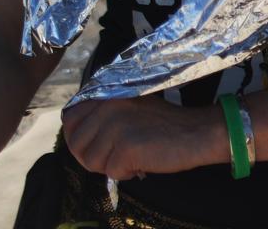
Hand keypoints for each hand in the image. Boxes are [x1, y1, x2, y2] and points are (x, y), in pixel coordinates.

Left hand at [62, 95, 225, 180]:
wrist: (197, 132)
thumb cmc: (165, 125)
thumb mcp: (130, 107)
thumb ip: (103, 114)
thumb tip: (76, 137)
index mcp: (108, 94)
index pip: (70, 118)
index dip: (77, 137)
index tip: (95, 144)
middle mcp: (108, 106)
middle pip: (76, 143)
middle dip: (92, 156)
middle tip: (116, 156)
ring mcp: (116, 125)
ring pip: (90, 161)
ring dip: (109, 166)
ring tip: (132, 157)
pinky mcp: (125, 147)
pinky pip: (110, 172)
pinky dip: (126, 174)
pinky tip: (142, 164)